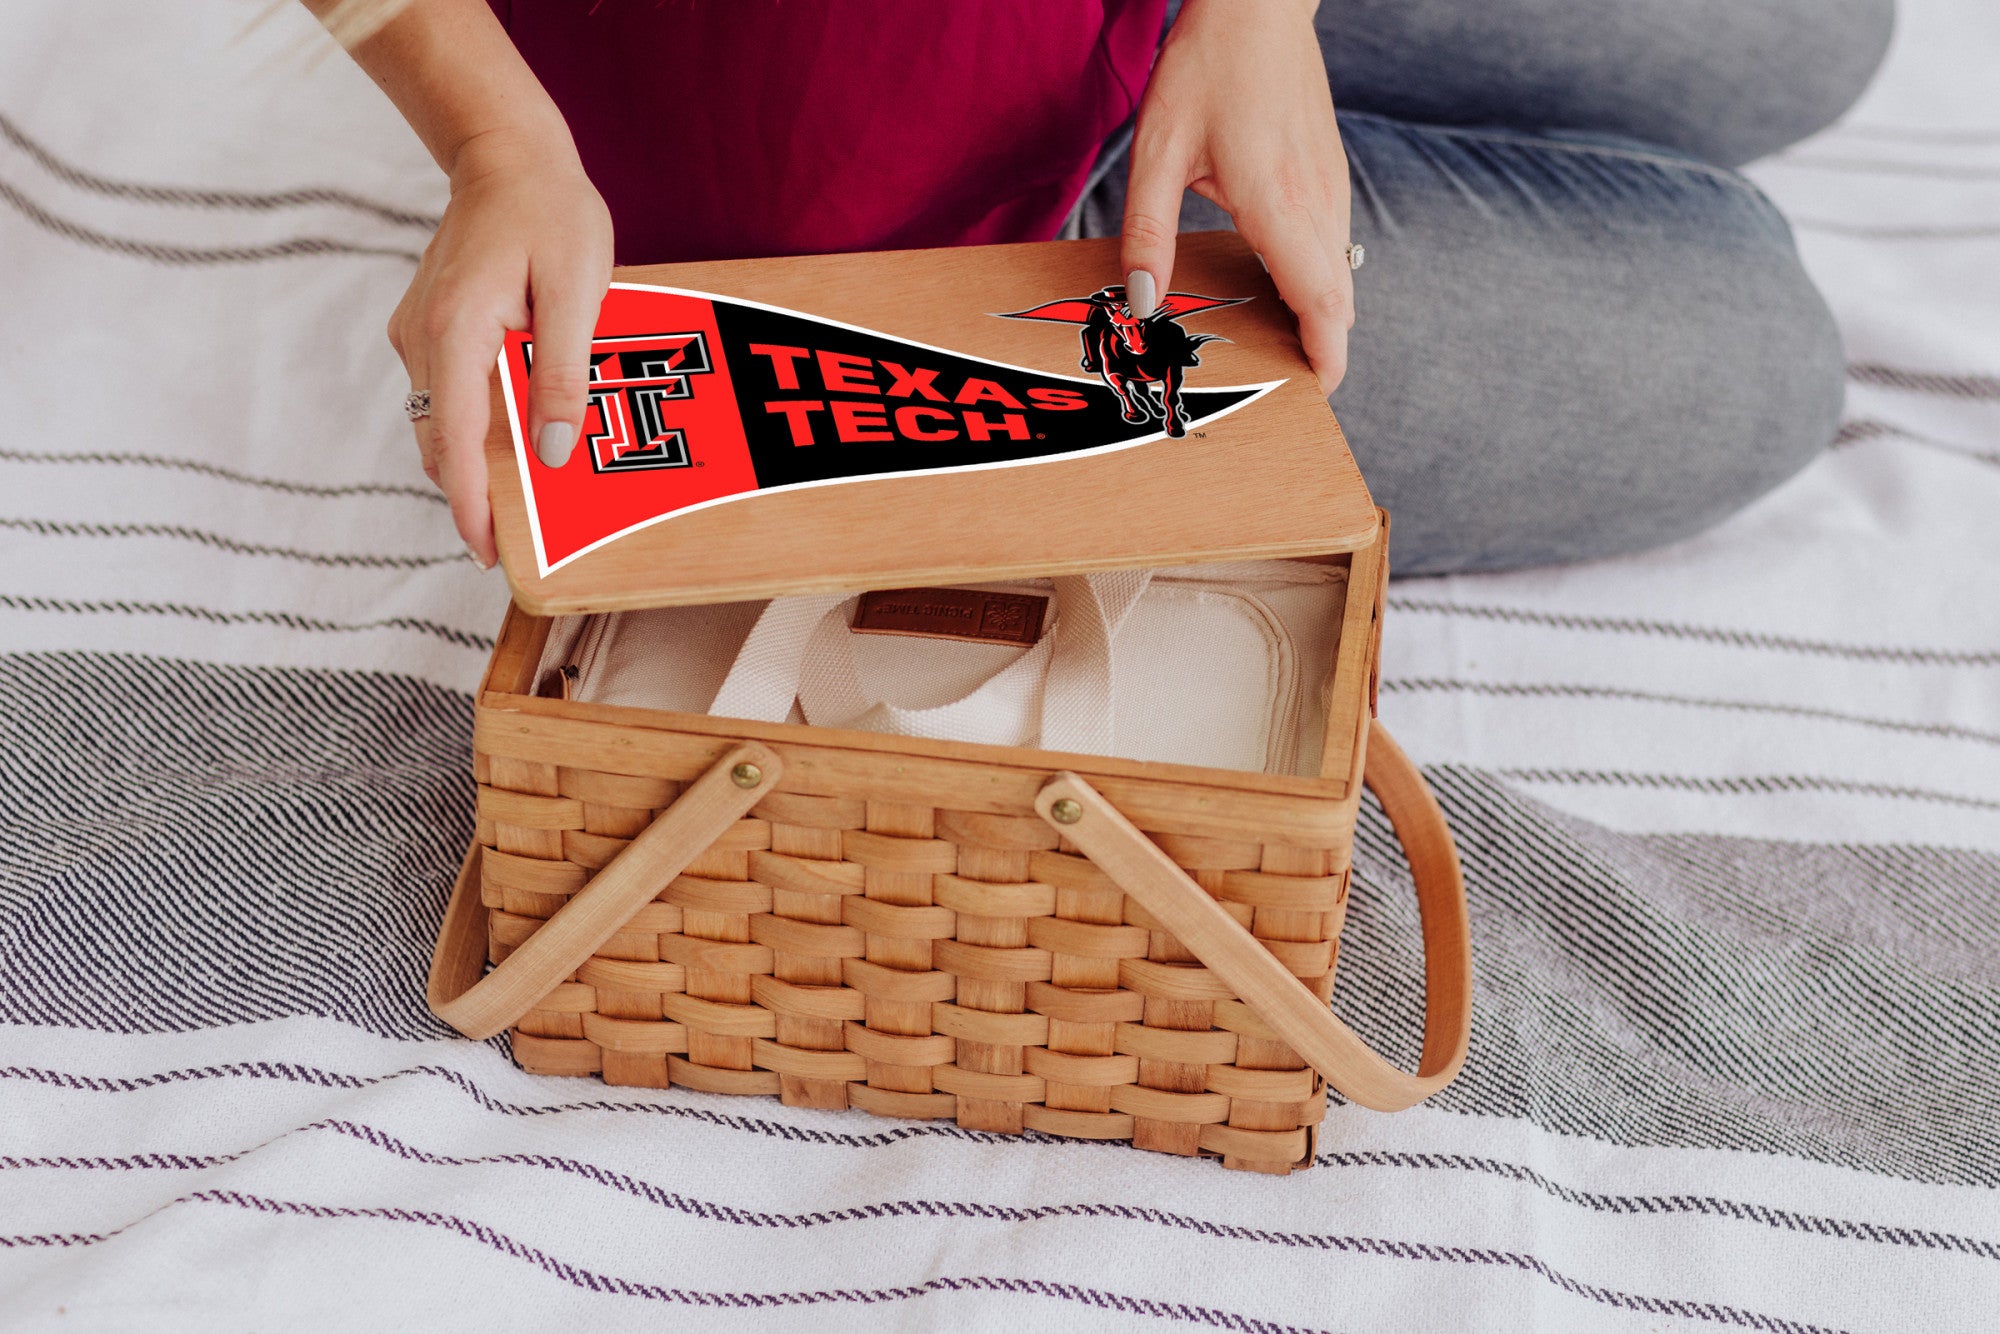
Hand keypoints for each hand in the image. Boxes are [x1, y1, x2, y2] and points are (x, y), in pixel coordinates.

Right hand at [387, 130, 611, 565]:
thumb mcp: (576, 292)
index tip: (486, 552)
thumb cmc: (550, 213)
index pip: (454, 440)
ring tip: (524, 503)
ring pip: (440, 423)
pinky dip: (475, 426)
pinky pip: (449, 395)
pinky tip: (517, 440)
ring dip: (474, 463)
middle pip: (440, 442)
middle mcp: (421, 338)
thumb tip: (551, 451)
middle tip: (520, 544)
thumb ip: (563, 372)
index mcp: (454, 329)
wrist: (507, 154)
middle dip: (474, 496)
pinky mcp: (429, 330)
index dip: (471, 504)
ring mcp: (418, 334)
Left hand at [1119, 0, 1351, 395]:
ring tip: (1272, 345)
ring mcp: (1331, 187)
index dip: (1326, 356)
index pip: (1321, 301)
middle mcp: (1317, 201)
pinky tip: (1273, 286)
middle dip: (1319, 349)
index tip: (1314, 391)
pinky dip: (1316, 281)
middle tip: (1280, 384)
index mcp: (1279, 203)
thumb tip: (1143, 302)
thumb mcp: (1158, 150)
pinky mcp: (1330, 174)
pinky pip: (1333, 246)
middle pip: (1338, 300)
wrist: (1259, 4)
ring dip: (1317, 316)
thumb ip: (1148, 232)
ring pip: (1340, 274)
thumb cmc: (1207, 67)